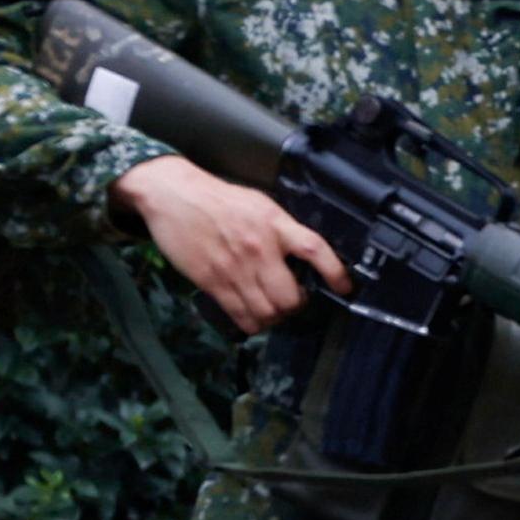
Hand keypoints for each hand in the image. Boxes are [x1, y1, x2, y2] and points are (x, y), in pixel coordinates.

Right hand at [111, 154, 344, 334]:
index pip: (316, 251)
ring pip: (267, 313)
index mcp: (275, 225)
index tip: (345, 287)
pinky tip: (254, 318)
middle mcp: (259, 250)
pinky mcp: (212, 282)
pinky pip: (241, 316)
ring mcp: (235, 269)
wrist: (173, 195)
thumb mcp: (261, 204)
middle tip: (293, 299)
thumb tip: (304, 254)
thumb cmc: (219, 199)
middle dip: (296, 305)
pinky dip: (252, 324)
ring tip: (273, 310)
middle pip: (290, 297)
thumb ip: (283, 229)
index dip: (336, 273)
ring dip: (275, 317)